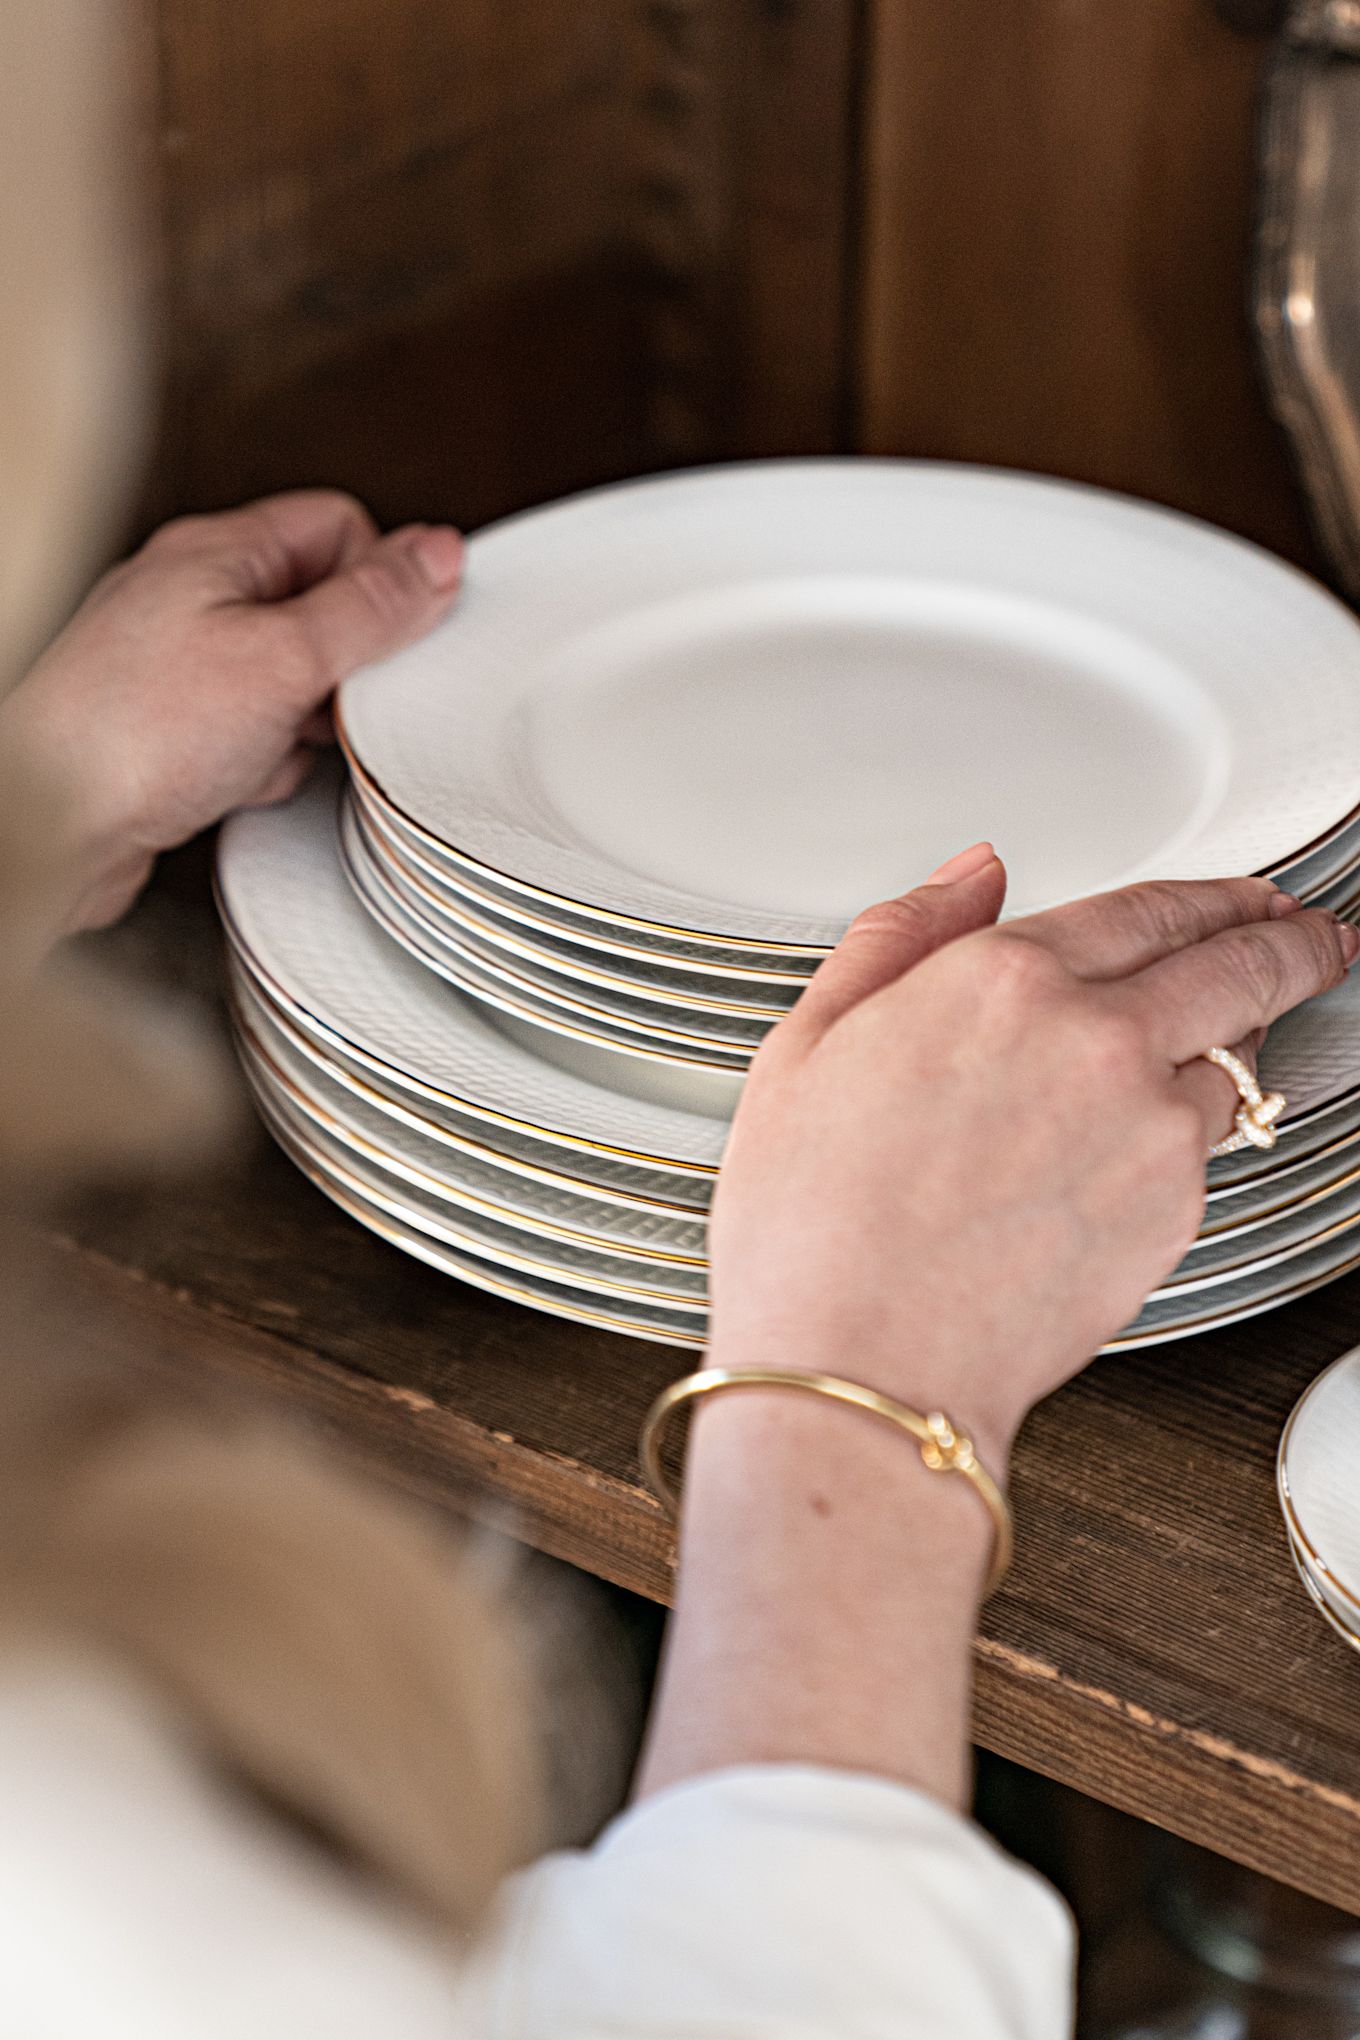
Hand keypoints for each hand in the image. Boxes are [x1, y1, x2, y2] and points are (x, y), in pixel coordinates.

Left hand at [0, 491, 462, 931]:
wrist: (48, 824)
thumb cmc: (135, 732)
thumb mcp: (285, 658)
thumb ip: (370, 607)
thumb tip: (438, 554)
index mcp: (218, 552)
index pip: (339, 525)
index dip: (379, 579)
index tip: (395, 636)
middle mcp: (192, 596)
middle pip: (319, 607)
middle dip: (343, 666)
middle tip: (336, 702)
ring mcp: (178, 664)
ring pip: (291, 679)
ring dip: (305, 723)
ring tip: (279, 746)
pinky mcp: (170, 730)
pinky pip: (254, 733)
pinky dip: (265, 761)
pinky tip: (245, 781)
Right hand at [638, 854, 1354, 1807]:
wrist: (862, 1367)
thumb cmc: (814, 1228)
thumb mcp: (807, 1044)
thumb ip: (899, 936)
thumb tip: (968, 877)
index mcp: (1000, 978)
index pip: (1146, 905)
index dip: (1211, 895)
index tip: (1237, 898)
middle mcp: (1093, 1034)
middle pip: (1239, 960)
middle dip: (1287, 941)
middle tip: (1306, 939)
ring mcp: (1148, 1121)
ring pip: (1237, 1058)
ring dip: (1243, 1043)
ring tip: (1227, 1047)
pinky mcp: (1175, 1206)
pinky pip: (1208, 1148)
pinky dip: (1193, 1135)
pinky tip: (1146, 1147)